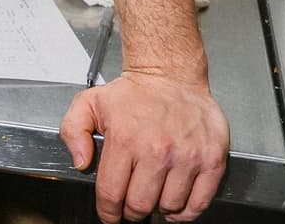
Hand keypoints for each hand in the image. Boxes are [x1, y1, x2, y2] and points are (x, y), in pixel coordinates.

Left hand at [60, 68, 227, 221]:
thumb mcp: (89, 103)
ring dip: (159, 209)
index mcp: (125, 140)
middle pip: (140, 205)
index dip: (108, 211)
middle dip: (131, 212)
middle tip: (131, 207)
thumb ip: (73, 132)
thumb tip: (81, 163)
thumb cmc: (134, 93)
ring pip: (169, 206)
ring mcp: (187, 157)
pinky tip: (176, 205)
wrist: (171, 75)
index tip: (110, 214)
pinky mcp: (211, 159)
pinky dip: (186, 212)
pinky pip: (199, 202)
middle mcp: (157, 150)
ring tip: (154, 197)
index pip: (111, 194)